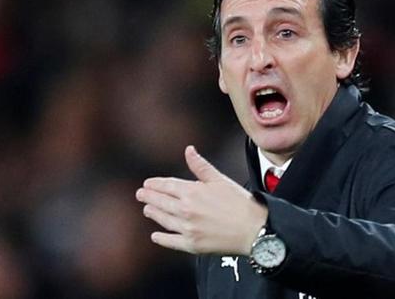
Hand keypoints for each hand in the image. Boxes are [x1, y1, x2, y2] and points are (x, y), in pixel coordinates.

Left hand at [136, 146, 267, 254]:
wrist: (253, 229)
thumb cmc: (240, 203)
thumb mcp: (220, 180)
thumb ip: (201, 166)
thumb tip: (188, 150)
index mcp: (192, 192)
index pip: (167, 185)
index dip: (155, 184)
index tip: (148, 183)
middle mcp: (185, 210)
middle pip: (161, 202)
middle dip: (149, 197)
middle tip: (141, 195)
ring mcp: (187, 228)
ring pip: (163, 220)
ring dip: (153, 213)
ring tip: (147, 210)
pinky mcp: (192, 244)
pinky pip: (171, 241)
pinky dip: (161, 238)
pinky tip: (155, 236)